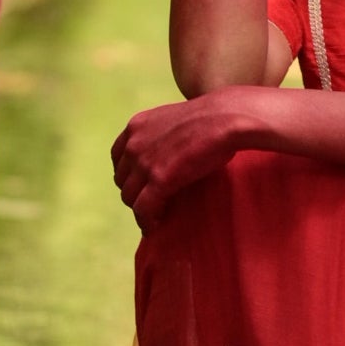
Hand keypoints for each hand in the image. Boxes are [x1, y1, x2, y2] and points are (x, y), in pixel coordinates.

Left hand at [112, 89, 284, 228]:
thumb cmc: (212, 117)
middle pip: (122, 180)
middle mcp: (134, 144)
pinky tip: (154, 228)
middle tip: (152, 202)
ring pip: (129, 197)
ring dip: (141, 209)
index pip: (118, 157)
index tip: (141, 183)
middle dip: (135, 192)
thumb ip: (162, 134)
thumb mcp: (174, 120)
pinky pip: (143, 209)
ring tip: (155, 216)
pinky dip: (146, 222)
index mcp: (136, 126)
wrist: (225, 118)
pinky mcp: (159, 180)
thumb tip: (167, 150)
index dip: (128, 174)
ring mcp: (144, 163)